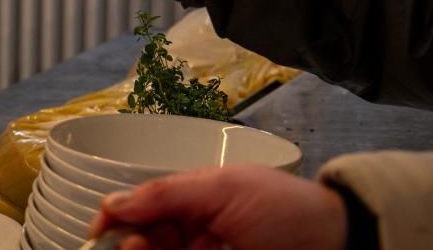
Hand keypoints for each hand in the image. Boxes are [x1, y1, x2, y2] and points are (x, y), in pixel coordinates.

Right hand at [89, 165, 347, 249]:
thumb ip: (166, 192)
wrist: (337, 245)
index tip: (95, 233)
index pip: (139, 206)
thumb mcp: (223, 188)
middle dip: (129, 243)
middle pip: (141, 240)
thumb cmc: (286, 208)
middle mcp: (192, 232)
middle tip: (136, 246)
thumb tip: (113, 202)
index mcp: (192, 199)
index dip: (114, 217)